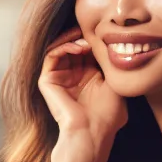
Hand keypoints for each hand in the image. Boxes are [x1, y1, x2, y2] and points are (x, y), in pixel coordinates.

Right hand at [38, 28, 126, 153]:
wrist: (93, 131)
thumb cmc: (108, 114)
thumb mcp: (114, 83)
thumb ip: (109, 63)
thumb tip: (111, 42)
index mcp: (87, 78)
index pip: (87, 51)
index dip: (94, 40)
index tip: (105, 32)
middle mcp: (71, 77)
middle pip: (73, 47)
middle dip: (82, 36)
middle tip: (93, 30)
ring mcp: (59, 79)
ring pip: (60, 48)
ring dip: (73, 40)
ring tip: (86, 40)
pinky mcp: (47, 81)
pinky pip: (51, 56)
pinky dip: (64, 47)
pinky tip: (79, 47)